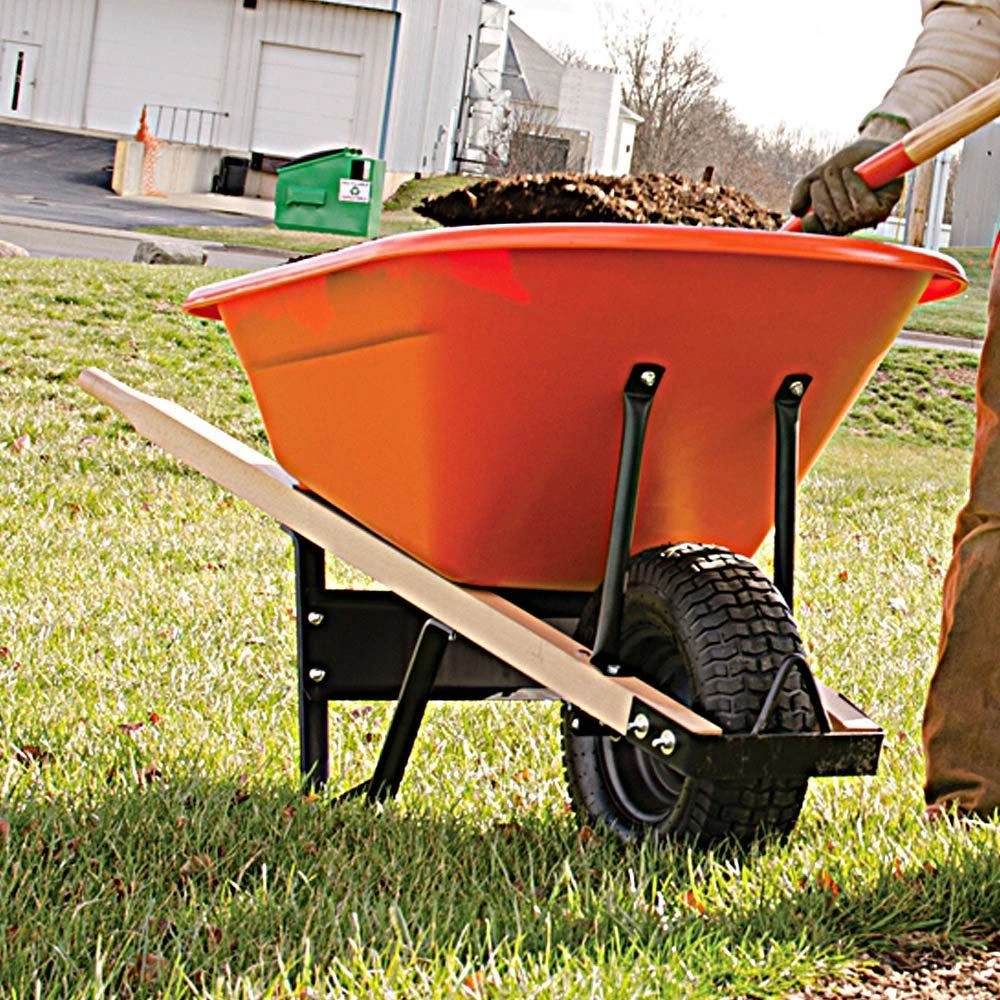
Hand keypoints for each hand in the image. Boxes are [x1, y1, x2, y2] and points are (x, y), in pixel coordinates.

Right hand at [789, 139, 903, 234]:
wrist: (870, 148)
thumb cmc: (844, 165)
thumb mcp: (817, 176)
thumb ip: (802, 192)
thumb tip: (795, 211)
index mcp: (832, 222)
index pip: (819, 234)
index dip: (812, 226)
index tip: (806, 214)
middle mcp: (849, 226)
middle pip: (832, 225)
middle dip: (822, 200)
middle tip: (823, 178)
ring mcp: (867, 220)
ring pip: (848, 216)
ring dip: (838, 189)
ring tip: (838, 171)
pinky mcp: (882, 210)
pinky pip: (865, 208)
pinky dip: (854, 188)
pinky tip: (852, 174)